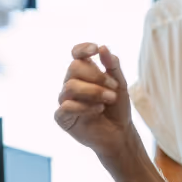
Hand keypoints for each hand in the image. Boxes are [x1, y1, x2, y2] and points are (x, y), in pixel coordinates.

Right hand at [55, 43, 132, 159]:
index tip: (95, 50)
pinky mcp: (62, 118)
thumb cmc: (117, 108)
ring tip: (110, 99)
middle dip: (96, 76)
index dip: (82, 49)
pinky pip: (66, 107)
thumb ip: (113, 66)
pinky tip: (98, 109)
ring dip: (94, 91)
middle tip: (113, 87)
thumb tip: (103, 47)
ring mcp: (65, 100)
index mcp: (84, 74)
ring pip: (70, 86)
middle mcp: (71, 84)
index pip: (76, 55)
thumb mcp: (120, 85)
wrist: (119, 134)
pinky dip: (84, 107)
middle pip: (74, 68)